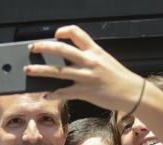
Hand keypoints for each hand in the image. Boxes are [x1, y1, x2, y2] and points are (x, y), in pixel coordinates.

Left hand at [24, 25, 144, 112]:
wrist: (134, 93)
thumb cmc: (118, 78)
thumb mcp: (105, 61)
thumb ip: (88, 58)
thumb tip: (68, 60)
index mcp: (95, 51)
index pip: (77, 33)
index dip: (63, 31)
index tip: (54, 35)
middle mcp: (90, 61)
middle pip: (62, 49)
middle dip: (44, 47)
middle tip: (32, 48)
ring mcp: (87, 77)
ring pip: (58, 71)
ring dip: (40, 70)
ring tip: (28, 69)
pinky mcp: (86, 92)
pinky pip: (65, 92)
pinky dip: (53, 94)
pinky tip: (45, 95)